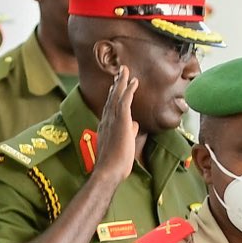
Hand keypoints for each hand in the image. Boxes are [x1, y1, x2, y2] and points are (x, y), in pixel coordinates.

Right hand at [96, 65, 141, 179]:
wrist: (108, 171)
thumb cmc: (115, 164)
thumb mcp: (124, 145)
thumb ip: (129, 132)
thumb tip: (135, 124)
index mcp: (106, 127)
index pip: (110, 108)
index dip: (113, 96)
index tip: (115, 86)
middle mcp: (107, 120)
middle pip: (111, 98)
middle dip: (116, 84)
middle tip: (120, 72)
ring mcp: (112, 120)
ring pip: (117, 96)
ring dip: (122, 82)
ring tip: (125, 70)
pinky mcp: (120, 121)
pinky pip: (124, 101)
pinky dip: (129, 90)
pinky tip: (134, 81)